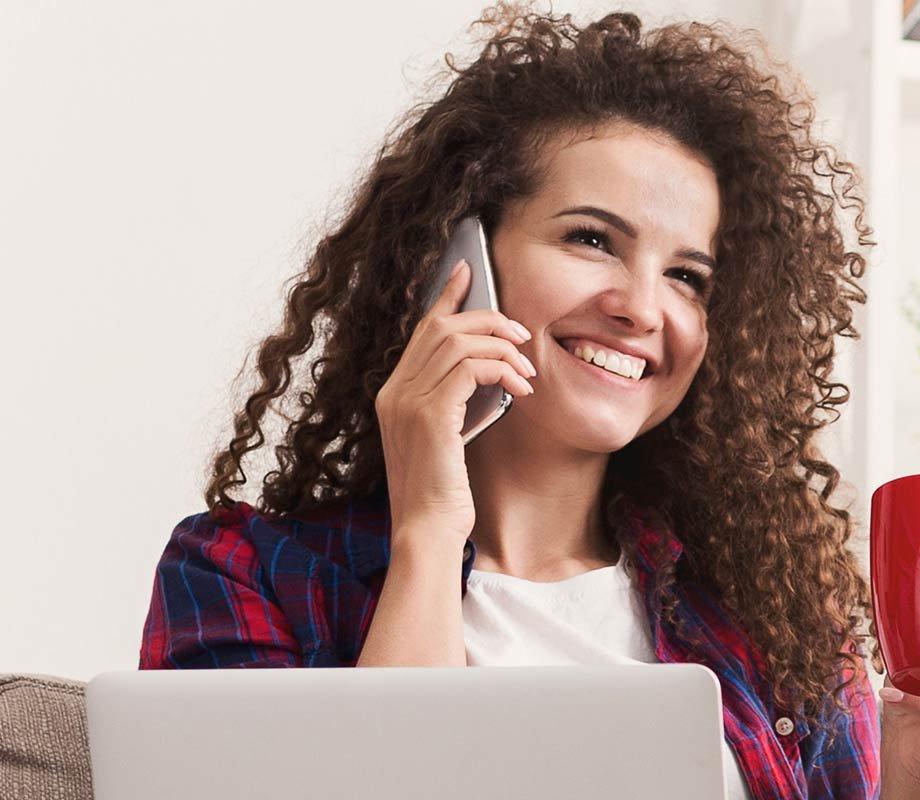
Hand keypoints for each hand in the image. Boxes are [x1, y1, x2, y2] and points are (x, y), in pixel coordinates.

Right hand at [371, 263, 536, 550]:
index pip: (420, 330)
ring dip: (502, 348)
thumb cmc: (442, 492)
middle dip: (487, 319)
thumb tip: (490, 372)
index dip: (446, 297)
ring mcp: (406, 401)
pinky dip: (501, 369)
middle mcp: (393, 391)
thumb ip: (453, 403)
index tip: (469, 272)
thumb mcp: (446, 438)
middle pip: (441, 326)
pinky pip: (470, 368)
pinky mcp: (429, 415)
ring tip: (527, 369)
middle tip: (521, 333)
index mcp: (393, 394)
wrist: (426, 531)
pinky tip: (521, 388)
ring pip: (458, 341)